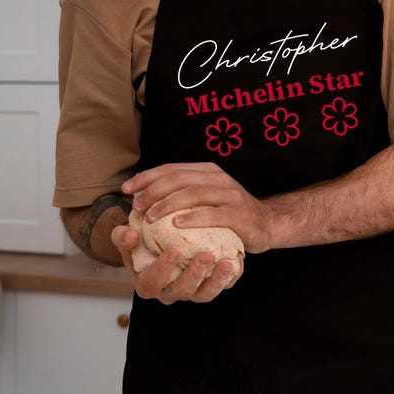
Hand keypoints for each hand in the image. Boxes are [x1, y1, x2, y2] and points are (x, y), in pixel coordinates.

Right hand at [110, 222, 239, 304]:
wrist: (159, 247)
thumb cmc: (141, 243)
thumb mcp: (127, 240)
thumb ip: (122, 237)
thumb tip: (129, 233)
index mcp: (146, 284)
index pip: (152, 281)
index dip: (163, 268)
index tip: (173, 250)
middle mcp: (169, 292)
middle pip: (183, 290)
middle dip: (195, 274)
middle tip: (205, 255)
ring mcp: (190, 293)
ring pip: (204, 294)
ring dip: (217, 280)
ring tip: (227, 263)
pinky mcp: (207, 288)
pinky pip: (220, 287)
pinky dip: (230, 277)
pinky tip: (237, 261)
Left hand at [122, 162, 273, 253]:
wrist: (267, 224)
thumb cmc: (229, 215)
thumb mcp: (206, 199)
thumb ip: (183, 195)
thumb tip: (143, 199)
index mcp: (207, 171)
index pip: (170, 168)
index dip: (146, 177)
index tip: (126, 189)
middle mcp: (218, 178)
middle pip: (178, 178)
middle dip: (152, 191)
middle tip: (136, 207)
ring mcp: (230, 194)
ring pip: (192, 193)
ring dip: (167, 204)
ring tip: (150, 217)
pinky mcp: (239, 213)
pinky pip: (212, 214)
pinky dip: (192, 218)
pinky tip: (175, 225)